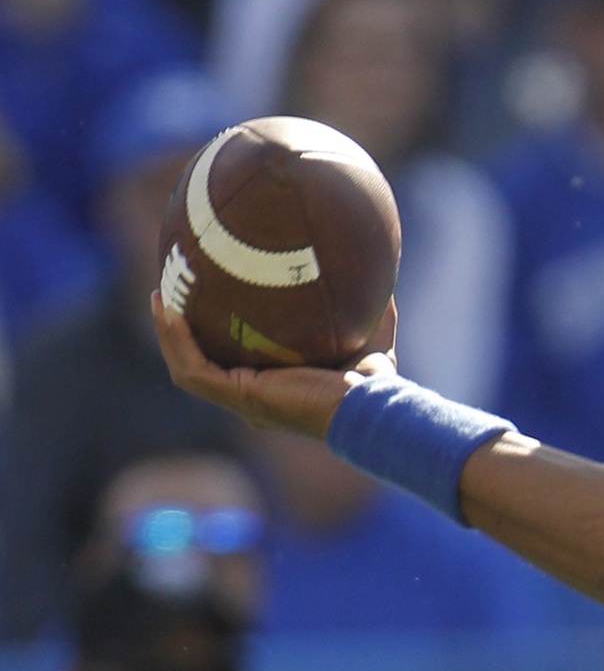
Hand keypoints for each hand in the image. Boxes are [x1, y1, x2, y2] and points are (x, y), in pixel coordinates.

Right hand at [151, 291, 397, 439]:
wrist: (371, 407)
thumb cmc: (376, 383)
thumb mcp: (369, 334)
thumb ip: (367, 305)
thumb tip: (376, 263)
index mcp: (276, 388)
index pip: (234, 362)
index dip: (217, 336)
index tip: (209, 299)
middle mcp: (254, 398)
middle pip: (204, 364)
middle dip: (184, 333)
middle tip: (173, 293)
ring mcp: (245, 402)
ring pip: (189, 367)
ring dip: (170, 334)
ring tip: (159, 297)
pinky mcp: (243, 398)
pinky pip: (195, 369)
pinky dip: (178, 340)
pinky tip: (169, 310)